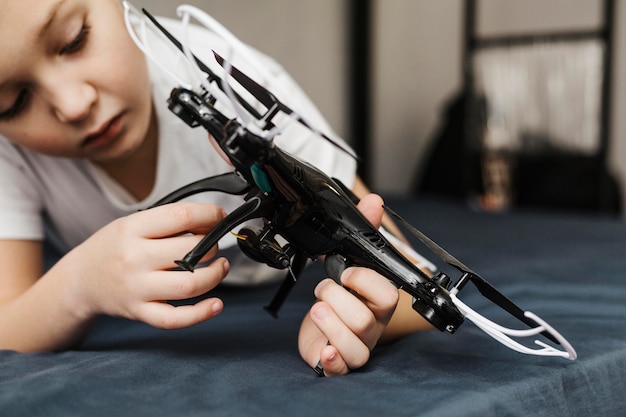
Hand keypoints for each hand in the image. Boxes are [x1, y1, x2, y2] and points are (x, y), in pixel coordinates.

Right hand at [63, 202, 230, 328]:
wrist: (80, 280)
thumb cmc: (113, 248)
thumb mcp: (133, 224)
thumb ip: (168, 221)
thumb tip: (211, 220)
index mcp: (132, 229)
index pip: (181, 216)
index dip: (210, 215)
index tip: (219, 216)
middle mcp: (134, 258)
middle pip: (189, 250)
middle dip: (213, 245)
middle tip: (214, 244)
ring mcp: (137, 288)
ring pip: (189, 285)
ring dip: (215, 275)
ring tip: (220, 266)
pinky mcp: (140, 312)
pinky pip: (175, 319)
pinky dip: (201, 313)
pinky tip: (216, 304)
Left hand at [297, 194, 399, 375]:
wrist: (323, 325)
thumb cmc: (342, 296)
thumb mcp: (351, 263)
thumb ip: (363, 232)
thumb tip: (374, 201)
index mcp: (380, 303)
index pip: (387, 295)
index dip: (362, 281)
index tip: (344, 272)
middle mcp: (374, 328)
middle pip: (363, 319)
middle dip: (334, 298)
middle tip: (322, 292)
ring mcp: (358, 348)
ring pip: (354, 344)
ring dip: (327, 322)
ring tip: (317, 310)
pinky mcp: (339, 364)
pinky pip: (341, 368)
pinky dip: (331, 359)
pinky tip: (324, 349)